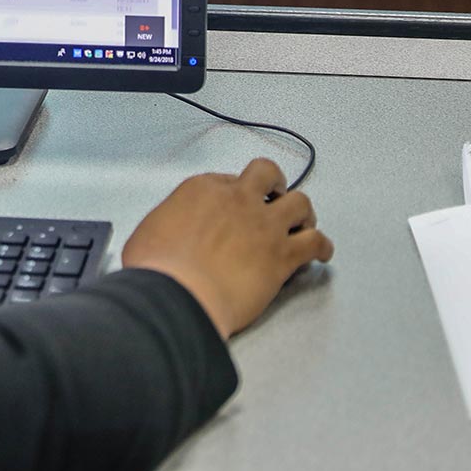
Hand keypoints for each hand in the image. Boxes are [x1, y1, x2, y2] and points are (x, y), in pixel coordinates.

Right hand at [120, 158, 333, 339]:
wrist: (178, 296)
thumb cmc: (158, 270)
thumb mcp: (148, 234)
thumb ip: (166, 225)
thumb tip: (167, 236)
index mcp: (202, 190)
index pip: (228, 180)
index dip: (234, 194)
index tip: (234, 208)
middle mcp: (237, 199)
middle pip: (267, 174)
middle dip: (274, 185)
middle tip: (274, 199)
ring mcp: (264, 225)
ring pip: (300, 202)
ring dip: (303, 213)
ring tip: (302, 224)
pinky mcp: (282, 255)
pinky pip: (316, 242)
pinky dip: (322, 247)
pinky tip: (321, 254)